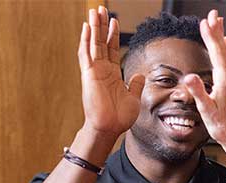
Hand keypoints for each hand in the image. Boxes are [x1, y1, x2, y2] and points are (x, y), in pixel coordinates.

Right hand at [77, 7, 144, 141]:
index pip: (111, 49)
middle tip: (101, 9)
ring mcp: (94, 71)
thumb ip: (135, 85)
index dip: (112, 34)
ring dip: (93, 27)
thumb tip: (139, 75)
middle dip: (101, 25)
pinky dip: (85, 40)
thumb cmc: (119, 118)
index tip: (113, 20)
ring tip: (94, 11)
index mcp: (111, 74)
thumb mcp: (133, 98)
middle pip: (101, 42)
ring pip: (93, 44)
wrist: (109, 128)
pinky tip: (86, 27)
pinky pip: (86, 54)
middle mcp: (101, 70)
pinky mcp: (89, 75)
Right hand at [182, 10, 225, 172]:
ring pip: (224, 52)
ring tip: (218, 22)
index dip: (210, 37)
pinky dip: (223, 48)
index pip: (216, 53)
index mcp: (224, 80)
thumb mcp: (206, 110)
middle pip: (222, 48)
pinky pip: (225, 59)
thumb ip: (198, 92)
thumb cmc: (220, 124)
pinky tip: (224, 43)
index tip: (205, 22)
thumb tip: (189, 78)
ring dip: (220, 36)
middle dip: (217, 30)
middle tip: (214, 13)